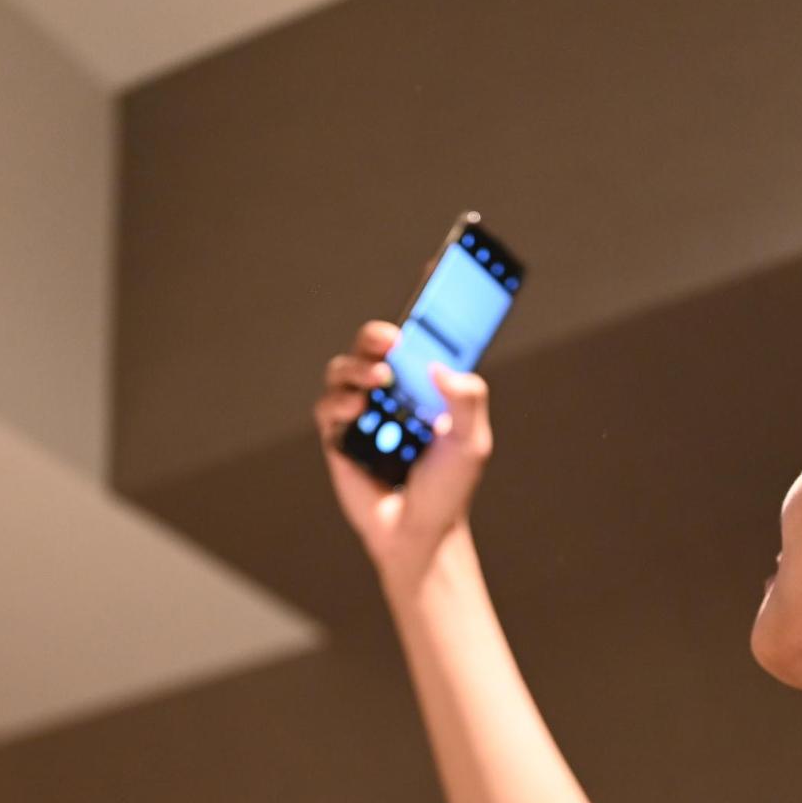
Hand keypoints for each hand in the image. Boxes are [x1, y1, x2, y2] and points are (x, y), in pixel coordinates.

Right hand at [312, 319, 493, 579]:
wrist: (420, 532)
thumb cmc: (448, 487)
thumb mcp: (472, 441)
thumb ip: (467, 399)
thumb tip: (440, 366)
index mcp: (423, 386)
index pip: (419, 337)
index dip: (423, 303)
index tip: (433, 270)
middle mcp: (391, 393)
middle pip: (373, 345)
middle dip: (376, 335)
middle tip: (392, 340)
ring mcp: (363, 413)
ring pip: (345, 370)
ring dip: (359, 368)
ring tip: (380, 381)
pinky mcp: (339, 436)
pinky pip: (328, 405)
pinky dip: (341, 401)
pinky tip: (359, 410)